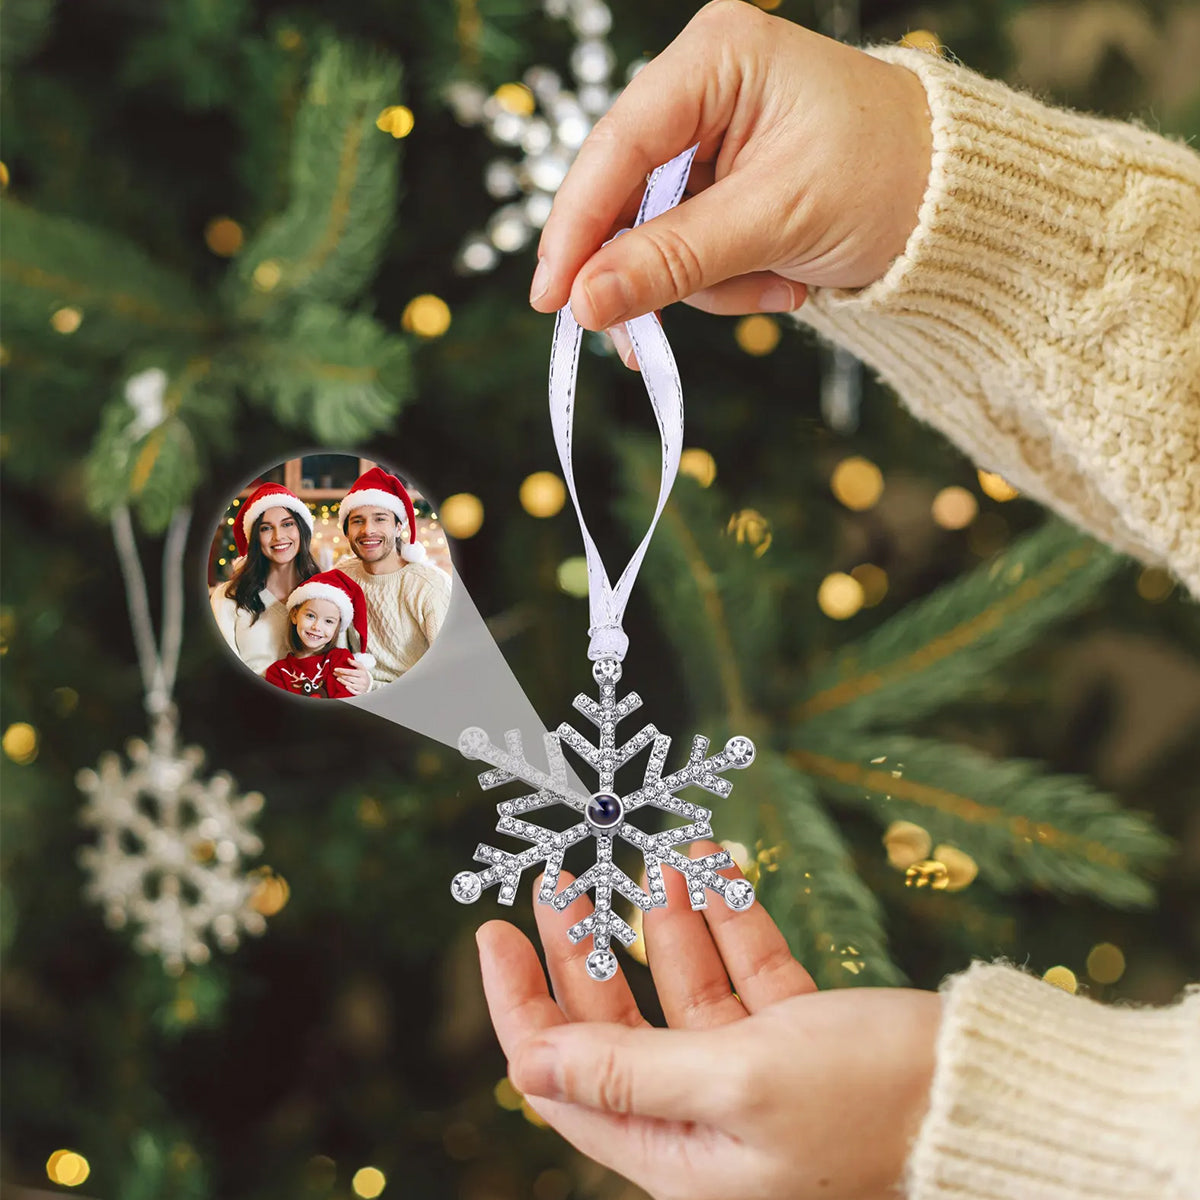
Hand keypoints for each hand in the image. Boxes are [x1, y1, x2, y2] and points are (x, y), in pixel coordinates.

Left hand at [334, 662, 370, 695]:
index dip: (342, 670)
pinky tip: (345, 686)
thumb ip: (354, 663)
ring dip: (342, 681)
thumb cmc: (363, 674)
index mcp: (362, 673)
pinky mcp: (359, 692)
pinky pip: (353, 692)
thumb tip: (348, 659)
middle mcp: (362, 680)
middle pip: (349, 678)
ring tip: (337, 678)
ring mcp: (361, 687)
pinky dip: (349, 689)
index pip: (350, 672)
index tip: (336, 669)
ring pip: (350, 684)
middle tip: (334, 673)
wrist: (369, 684)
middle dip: (340, 675)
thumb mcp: (361, 667)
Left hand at [478, 840, 942, 1199]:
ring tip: (647, 858)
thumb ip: (628, 1072)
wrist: (988, 1096)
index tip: (493, 931)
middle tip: (560, 878)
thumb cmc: (870, 1098)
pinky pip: (740, 970)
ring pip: (680, 987)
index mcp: (677, 1153)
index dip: (521, 1005)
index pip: (564, 1081)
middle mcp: (706, 1118)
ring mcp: (753, 1075)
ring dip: (660, 922)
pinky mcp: (797, 1036)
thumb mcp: (738, 1081)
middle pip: (615, 1025)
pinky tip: (707, 867)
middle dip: (584, 948)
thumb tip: (526, 1065)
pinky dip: (723, 920)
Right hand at [528, 0, 932, 366]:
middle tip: (641, 343)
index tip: (552, 299)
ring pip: (655, 236)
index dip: (577, 226)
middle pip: (626, 196)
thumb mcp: (775, 222)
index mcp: (715, 58)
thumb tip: (583, 303)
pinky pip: (689, 251)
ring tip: (780, 287)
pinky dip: (728, 282)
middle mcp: (701, 88)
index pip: (618, 145)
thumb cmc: (886, 180)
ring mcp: (709, 141)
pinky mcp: (721, 186)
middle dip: (652, 271)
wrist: (955, 205)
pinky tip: (783, 283)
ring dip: (709, 284)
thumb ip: (674, 260)